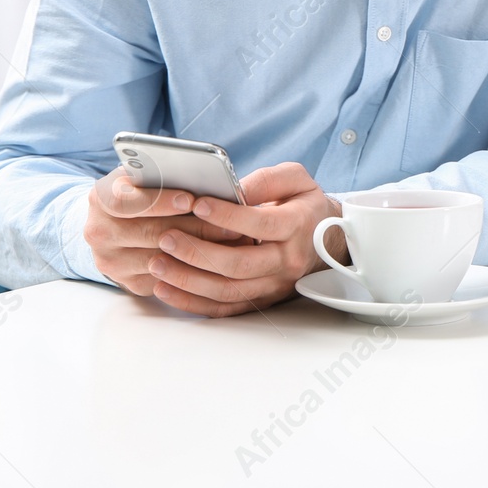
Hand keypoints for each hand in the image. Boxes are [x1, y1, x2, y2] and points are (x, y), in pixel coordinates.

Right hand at [83, 170, 251, 296]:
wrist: (115, 222)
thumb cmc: (142, 190)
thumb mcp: (144, 175)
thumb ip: (164, 174)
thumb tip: (205, 179)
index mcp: (102, 198)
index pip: (126, 202)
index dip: (159, 201)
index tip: (189, 199)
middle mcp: (100, 232)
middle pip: (151, 234)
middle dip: (196, 228)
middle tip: (231, 224)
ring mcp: (111, 261)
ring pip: (162, 259)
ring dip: (201, 251)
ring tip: (233, 240)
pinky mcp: (128, 282)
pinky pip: (166, 279)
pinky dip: (194, 269)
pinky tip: (219, 258)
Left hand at [140, 162, 343, 317]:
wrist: (330, 240)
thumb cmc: (305, 205)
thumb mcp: (297, 180)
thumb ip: (267, 180)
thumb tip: (234, 189)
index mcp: (297, 226)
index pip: (260, 224)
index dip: (227, 216)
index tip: (197, 204)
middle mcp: (287, 260)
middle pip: (239, 264)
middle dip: (198, 252)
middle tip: (166, 238)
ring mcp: (275, 284)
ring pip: (228, 290)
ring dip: (188, 280)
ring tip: (157, 263)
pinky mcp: (263, 300)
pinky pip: (225, 308)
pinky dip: (192, 303)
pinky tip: (165, 289)